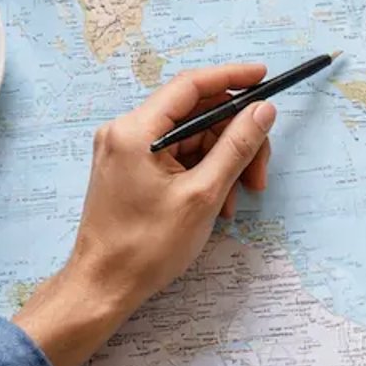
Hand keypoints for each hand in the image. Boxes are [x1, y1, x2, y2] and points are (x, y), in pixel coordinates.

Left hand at [14, 63, 275, 365]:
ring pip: (190, 140)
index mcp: (136, 130)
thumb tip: (262, 111)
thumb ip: (236, 147)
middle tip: (260, 173)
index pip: (191, 85)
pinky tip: (217, 206)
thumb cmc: (147, 246)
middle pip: (195, 115)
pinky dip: (202, 175)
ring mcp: (125, 151)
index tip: (264, 77)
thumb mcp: (202, 195)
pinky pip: (175, 158)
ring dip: (221, 164)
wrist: (102, 287)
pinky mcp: (128, 170)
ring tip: (236, 202)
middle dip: (234, 140)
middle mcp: (125, 131)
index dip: (232, 78)